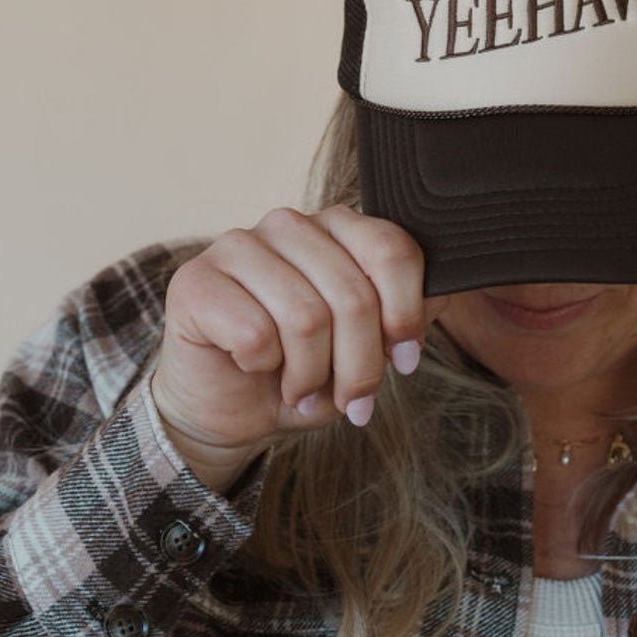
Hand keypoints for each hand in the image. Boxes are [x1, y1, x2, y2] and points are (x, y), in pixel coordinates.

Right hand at [148, 205, 453, 469]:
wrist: (231, 412)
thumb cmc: (303, 373)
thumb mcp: (367, 350)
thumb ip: (404, 317)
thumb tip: (442, 297)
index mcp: (336, 228)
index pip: (392, 249)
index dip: (405, 314)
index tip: (403, 361)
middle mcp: (288, 224)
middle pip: (353, 293)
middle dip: (360, 364)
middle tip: (350, 399)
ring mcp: (237, 245)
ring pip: (306, 315)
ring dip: (311, 372)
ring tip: (302, 388)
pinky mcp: (195, 280)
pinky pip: (254, 331)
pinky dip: (263, 366)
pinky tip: (254, 368)